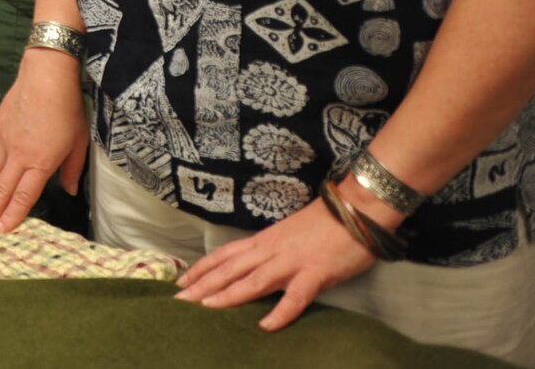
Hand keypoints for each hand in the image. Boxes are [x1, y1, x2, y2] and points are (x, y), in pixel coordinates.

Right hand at [0, 49, 86, 233]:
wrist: (46, 74)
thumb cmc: (68, 108)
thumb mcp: (80, 142)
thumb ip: (72, 170)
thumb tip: (70, 191)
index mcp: (41, 162)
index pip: (23, 197)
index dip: (11, 217)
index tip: (0, 232)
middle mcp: (19, 155)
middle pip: (1, 190)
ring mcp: (5, 139)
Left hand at [175, 198, 377, 329]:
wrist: (357, 209)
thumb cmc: (325, 224)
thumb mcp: (289, 235)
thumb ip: (271, 250)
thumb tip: (256, 265)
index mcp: (264, 241)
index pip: (225, 255)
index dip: (201, 269)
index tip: (180, 281)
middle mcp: (271, 250)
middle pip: (230, 269)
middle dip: (202, 285)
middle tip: (178, 300)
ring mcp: (292, 261)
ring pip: (254, 280)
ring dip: (228, 294)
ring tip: (205, 307)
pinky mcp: (316, 272)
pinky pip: (296, 296)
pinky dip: (281, 312)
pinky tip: (266, 326)